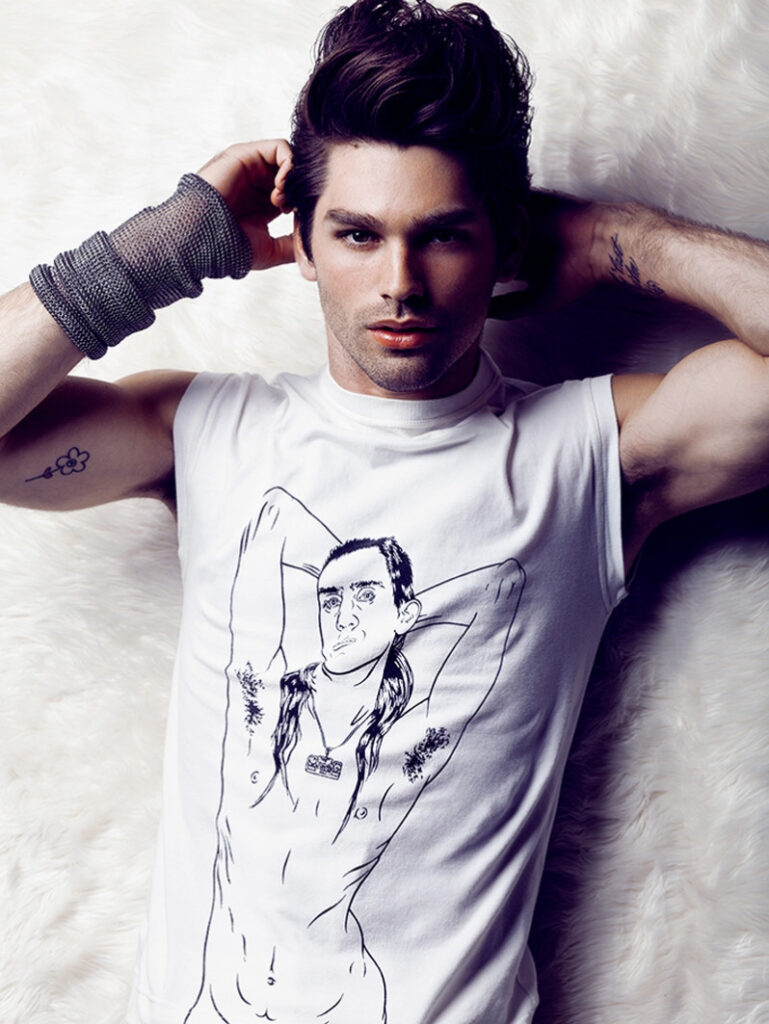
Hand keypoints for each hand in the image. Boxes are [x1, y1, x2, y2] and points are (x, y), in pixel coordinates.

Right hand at [197, 140, 294, 270]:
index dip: (303, 204)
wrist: (202, 237)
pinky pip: (280, 148)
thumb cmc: (230, 246)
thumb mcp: (270, 250)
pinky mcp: (246, 154)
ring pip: (290, 160)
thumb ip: (292, 245)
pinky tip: (281, 187)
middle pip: (295, 175)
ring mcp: (252, 168)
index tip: (297, 221)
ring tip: (282, 200)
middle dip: (299, 191)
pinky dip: (289, 165)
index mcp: (264, 204)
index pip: (295, 193)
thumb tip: (312, 245)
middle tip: (290, 211)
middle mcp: (259, 183)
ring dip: (294, 179)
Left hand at [489, 191, 602, 319]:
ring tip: (518, 247)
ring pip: (493, 226)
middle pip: (487, 246)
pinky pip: (504, 204)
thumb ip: (509, 307)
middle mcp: (518, 239)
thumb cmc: (575, 275)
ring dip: (498, 237)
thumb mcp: (537, 299)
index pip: (489, 266)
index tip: (486, 281)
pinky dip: (505, 216)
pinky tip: (517, 230)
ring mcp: (521, 218)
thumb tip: (480, 314)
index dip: (483, 274)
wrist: (600, 242)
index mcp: (519, 260)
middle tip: (504, 263)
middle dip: (486, 255)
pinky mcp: (527, 198)